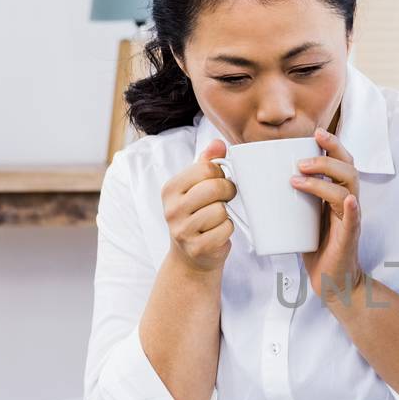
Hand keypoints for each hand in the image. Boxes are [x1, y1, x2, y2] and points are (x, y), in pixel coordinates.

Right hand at [162, 138, 237, 273]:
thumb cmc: (196, 215)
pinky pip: (225, 229)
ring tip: (217, 218)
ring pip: (221, 211)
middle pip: (214, 188)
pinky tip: (217, 232)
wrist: (190, 256)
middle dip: (228, 191)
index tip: (220, 182)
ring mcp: (182, 230)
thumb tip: (218, 143)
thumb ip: (206, 163)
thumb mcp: (196, 187)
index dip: (221, 174)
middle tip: (226, 198)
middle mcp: (172, 209)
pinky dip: (227, 230)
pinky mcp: (197, 248)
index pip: (206, 169)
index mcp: (170, 189)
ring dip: (226, 214)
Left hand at [292, 128, 362, 299]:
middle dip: (326, 158)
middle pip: (348, 169)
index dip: (333, 145)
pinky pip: (354, 220)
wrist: (331, 281)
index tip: (316, 133)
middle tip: (301, 160)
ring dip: (325, 180)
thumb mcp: (302, 217)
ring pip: (348, 190)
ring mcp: (350, 220)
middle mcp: (348, 203)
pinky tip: (350, 202)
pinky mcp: (349, 238)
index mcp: (338, 195)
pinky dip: (352, 209)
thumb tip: (256, 182)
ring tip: (300, 177)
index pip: (342, 162)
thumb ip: (290, 199)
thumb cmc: (315, 248)